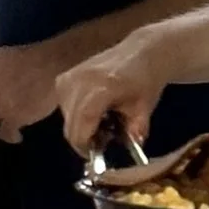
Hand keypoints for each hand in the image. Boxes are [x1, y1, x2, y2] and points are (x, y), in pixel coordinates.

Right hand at [56, 39, 164, 155]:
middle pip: (70, 124)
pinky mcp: (63, 78)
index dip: (85, 143)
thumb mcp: (144, 109)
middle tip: (103, 142)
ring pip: (66, 118)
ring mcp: (69, 78)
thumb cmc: (144, 82)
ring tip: (102, 125)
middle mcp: (80, 81)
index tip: (96, 155)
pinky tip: (94, 113)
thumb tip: (130, 149)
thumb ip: (135, 130)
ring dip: (80, 128)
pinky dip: (76, 116)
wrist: (140, 53)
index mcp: (102, 87)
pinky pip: (64, 107)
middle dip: (84, 139)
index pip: (83, 121)